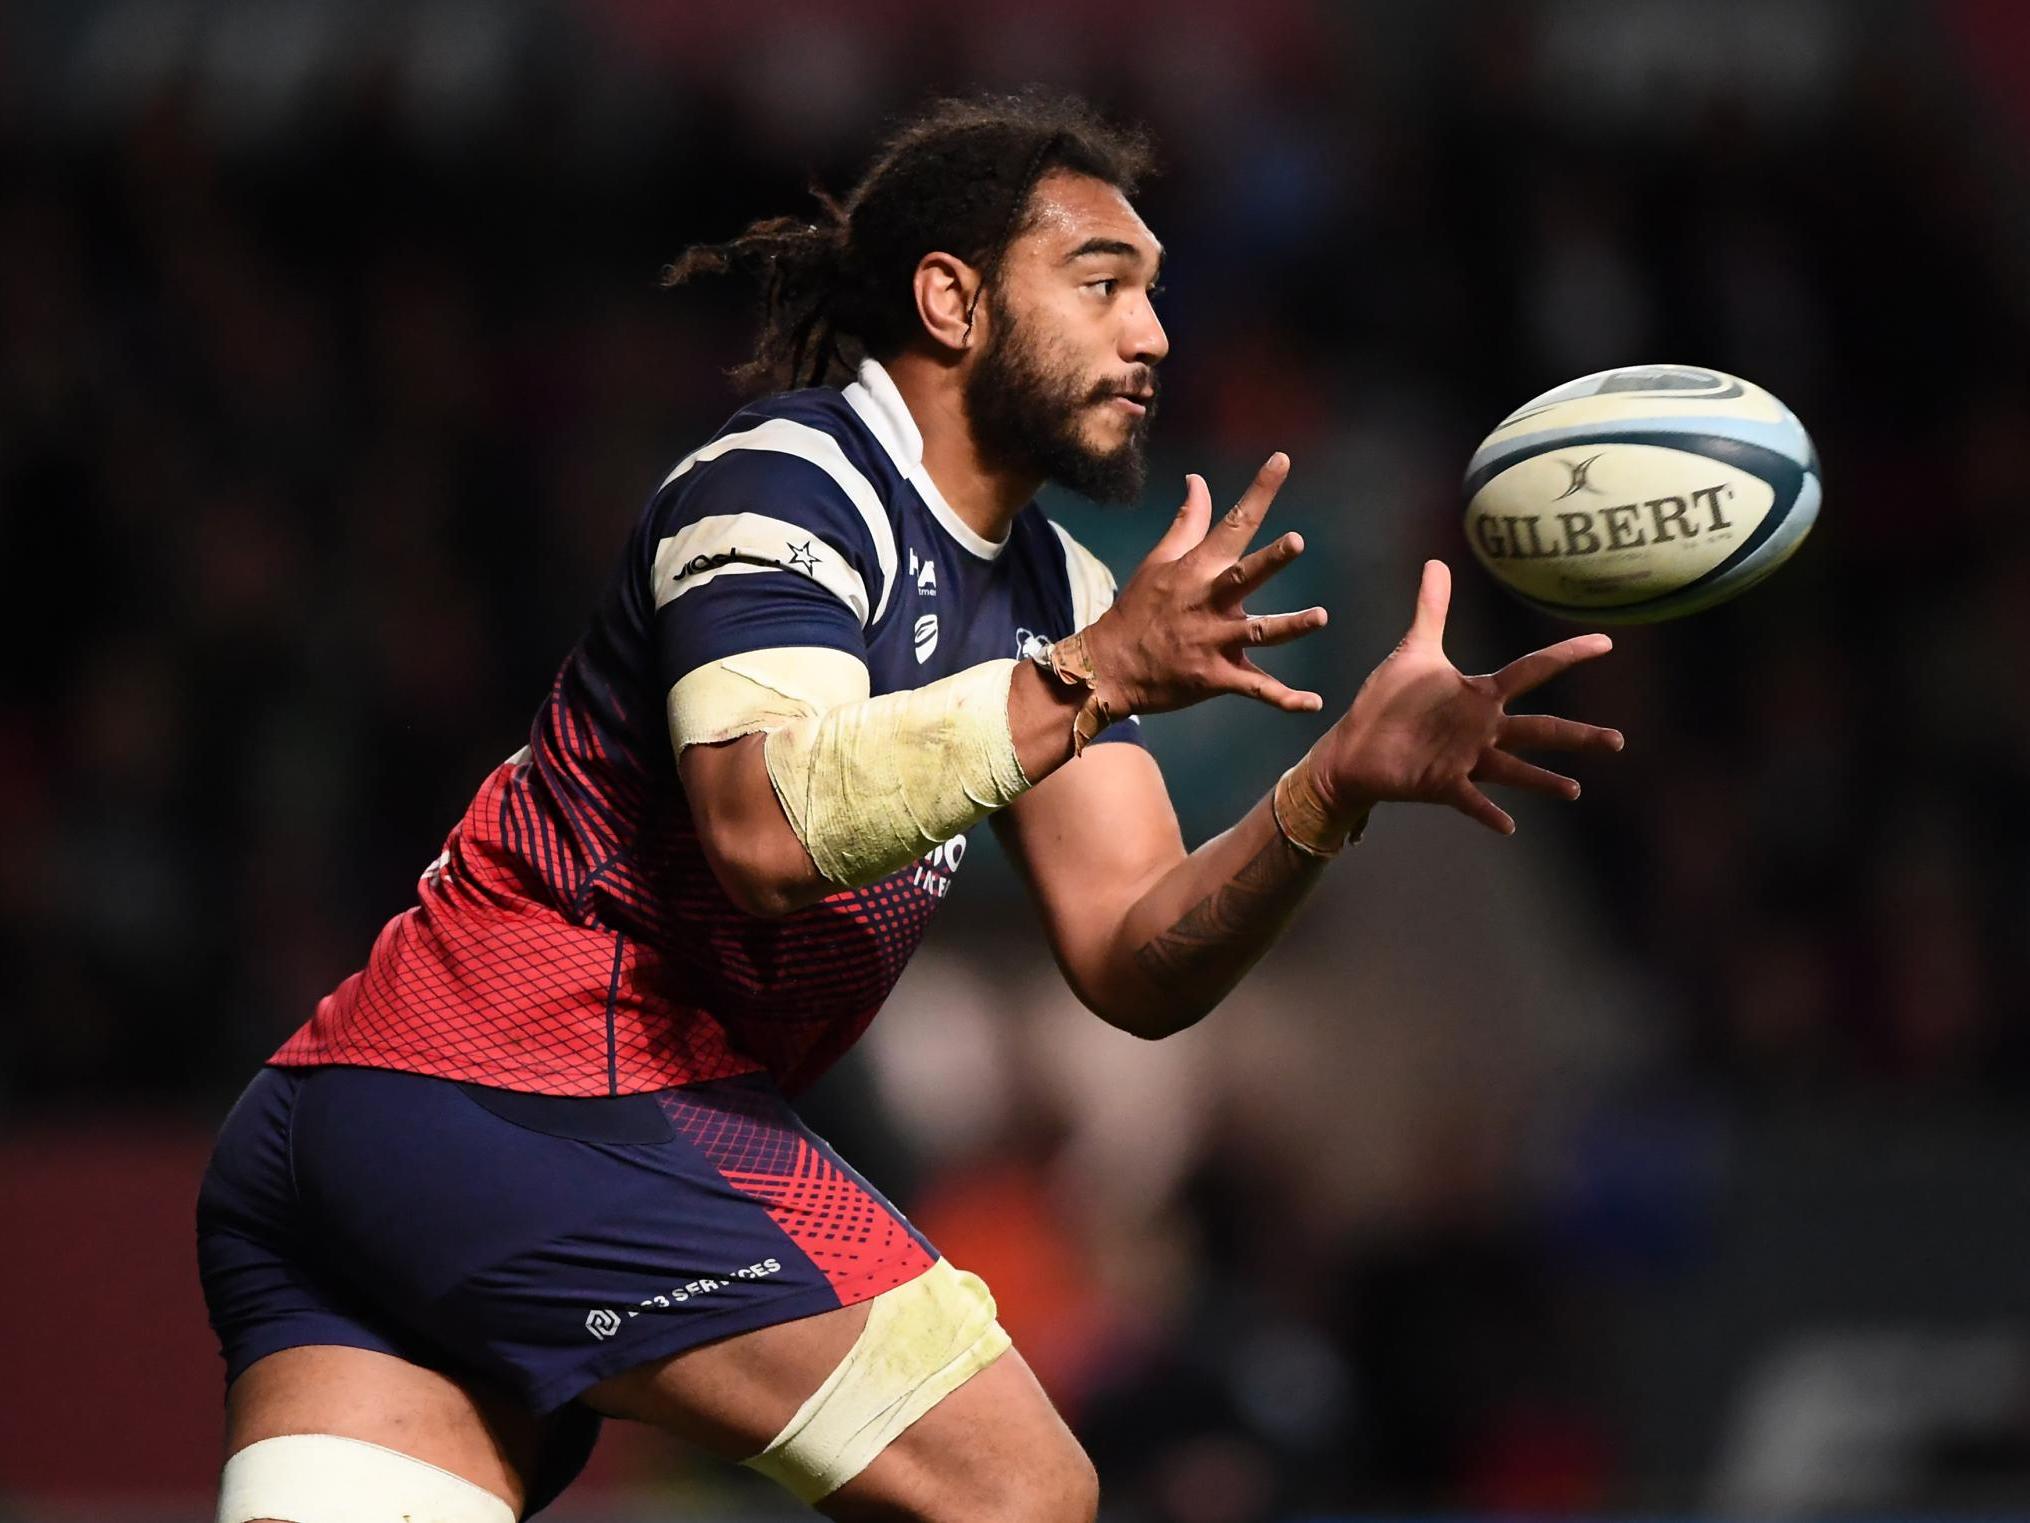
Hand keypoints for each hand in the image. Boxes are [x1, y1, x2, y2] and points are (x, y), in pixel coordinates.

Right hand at [1082, 453, 1328, 716]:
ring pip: (1257, 634)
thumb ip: (1188, 522)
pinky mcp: (1216, 678)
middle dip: (1269, 560)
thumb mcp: (1159, 561)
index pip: (1233, 523)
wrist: (1109, 668)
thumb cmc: (1137, 609)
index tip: (1282, 460)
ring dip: (1288, 627)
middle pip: (1244, 577)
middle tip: (1296, 542)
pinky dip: (1284, 698)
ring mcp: (1213, 642)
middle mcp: (1208, 603)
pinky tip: (1313, 703)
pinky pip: (1255, 689)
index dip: (1259, 492)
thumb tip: (1199, 480)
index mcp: (1196, 570)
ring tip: (1320, 617)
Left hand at [1311, 560, 1624, 834]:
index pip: (1532, 670)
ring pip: (1514, 769)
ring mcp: (1464, 759)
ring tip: (1574, 789)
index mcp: (1479, 695)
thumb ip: (1431, 609)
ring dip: (1543, 780)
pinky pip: (1470, 800)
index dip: (1567, 654)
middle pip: (1539, 729)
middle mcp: (1481, 729)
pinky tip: (1509, 826)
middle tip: (1619, 741)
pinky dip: (1488, 812)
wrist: (1354, 747)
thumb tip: (1436, 562)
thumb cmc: (1389, 703)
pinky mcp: (1441, 783)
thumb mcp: (1414, 651)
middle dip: (1578, 735)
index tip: (1606, 642)